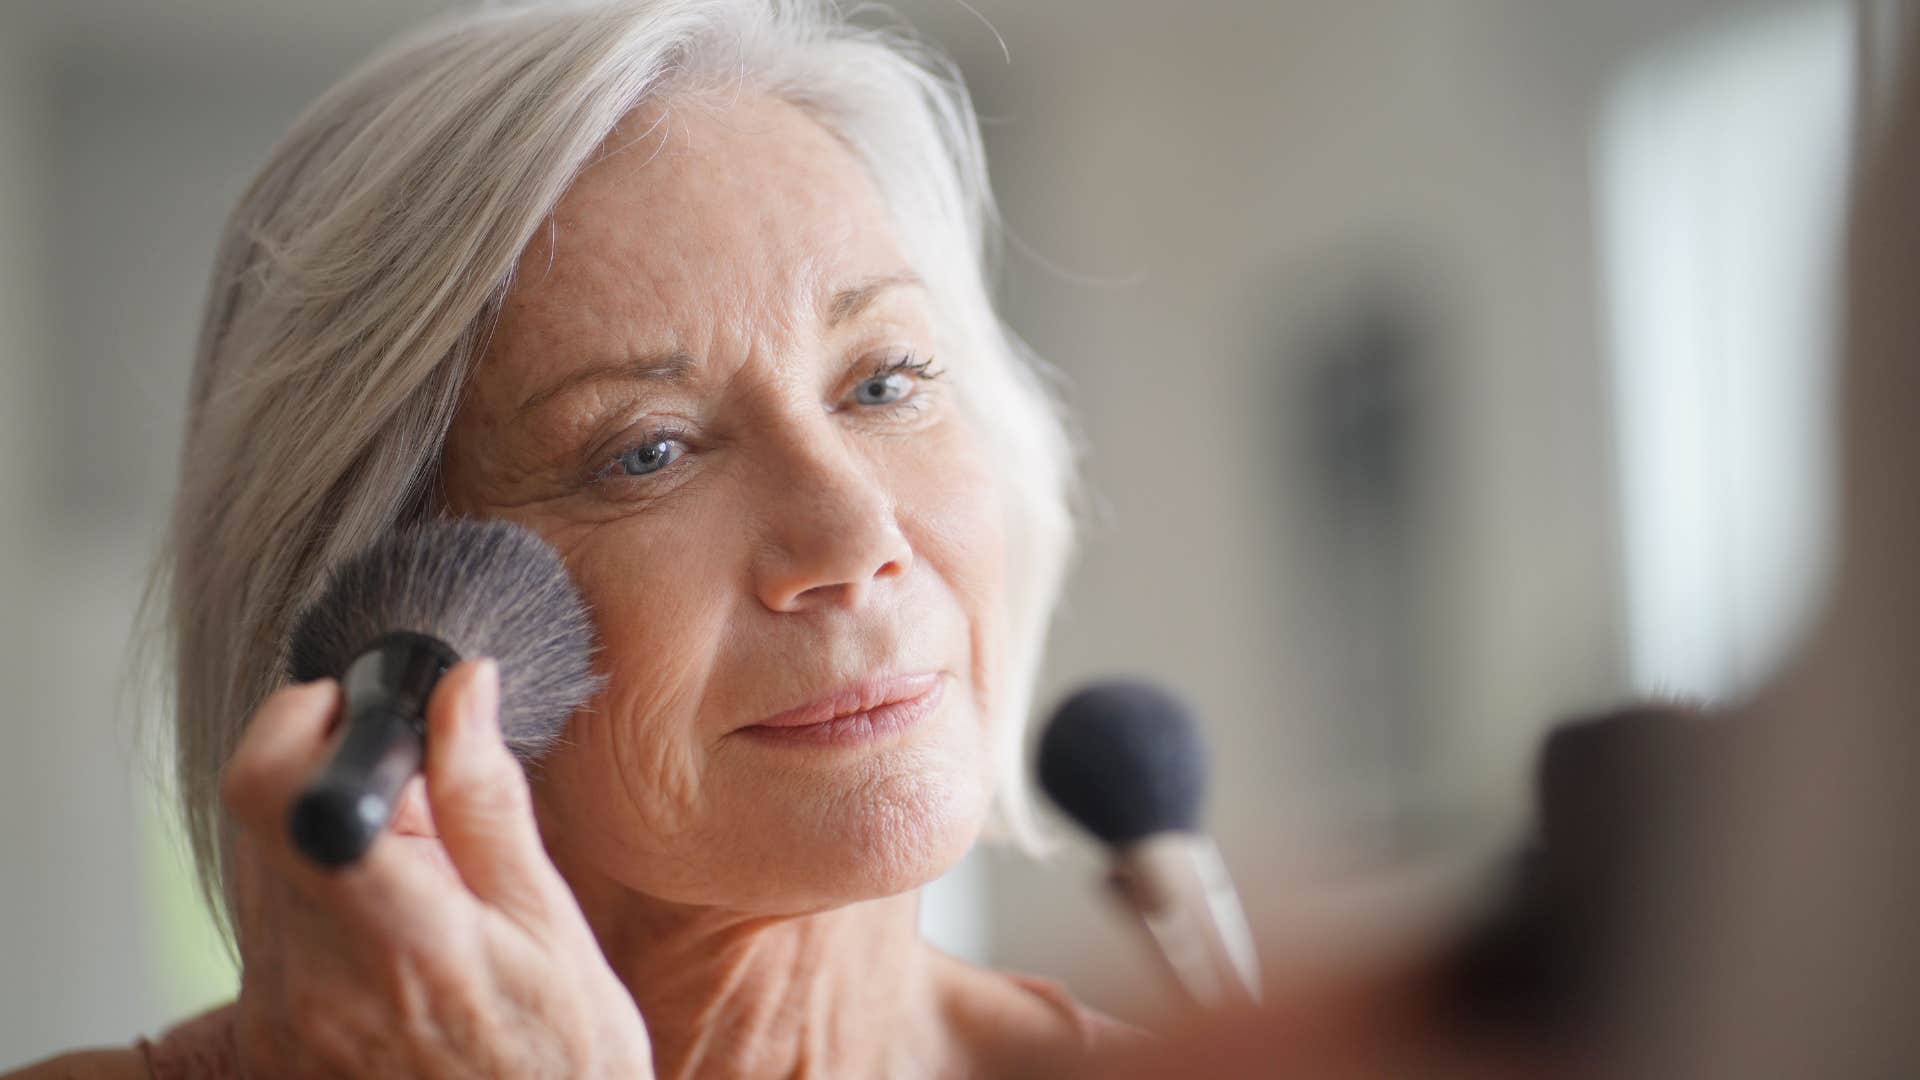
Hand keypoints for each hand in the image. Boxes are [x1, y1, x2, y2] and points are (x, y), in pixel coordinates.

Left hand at [220, 660, 651, 1077]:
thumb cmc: (560, 1062)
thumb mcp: (550, 922)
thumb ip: (487, 800)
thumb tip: (460, 689)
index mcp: (397, 939)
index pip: (271, 793)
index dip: (299, 723)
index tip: (359, 712)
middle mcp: (312, 983)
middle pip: (258, 818)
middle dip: (330, 778)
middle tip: (422, 811)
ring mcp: (279, 1019)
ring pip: (259, 870)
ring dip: (323, 842)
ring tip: (418, 886)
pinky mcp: (266, 1041)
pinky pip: (270, 931)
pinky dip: (322, 904)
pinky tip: (395, 939)